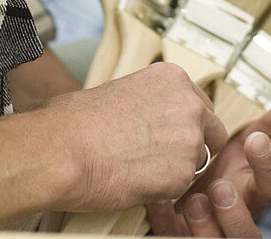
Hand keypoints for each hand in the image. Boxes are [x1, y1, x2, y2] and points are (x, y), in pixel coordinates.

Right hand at [35, 63, 228, 211]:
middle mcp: (188, 105)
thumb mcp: (117, 91)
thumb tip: (149, 116)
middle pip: (213, 133)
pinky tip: (134, 181)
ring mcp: (189, 140)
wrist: (57, 150)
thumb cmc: (72, 122)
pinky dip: (162, 191)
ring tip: (138, 169)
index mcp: (172, 79)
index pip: (201, 106)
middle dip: (193, 147)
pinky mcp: (182, 174)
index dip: (186, 125)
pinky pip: (180, 188)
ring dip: (175, 170)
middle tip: (161, 157)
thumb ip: (148, 102)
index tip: (170, 134)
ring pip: (197, 164)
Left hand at [146, 95, 270, 237]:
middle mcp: (236, 220)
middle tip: (220, 187)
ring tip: (193, 201)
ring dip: (207, 225)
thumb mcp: (244, 148)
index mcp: (253, 193)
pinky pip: (174, 238)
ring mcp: (210, 235)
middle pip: (249, 234)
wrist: (181, 195)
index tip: (256, 139)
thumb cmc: (217, 172)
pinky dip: (166, 222)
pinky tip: (159, 201)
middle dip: (236, 214)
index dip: (269, 166)